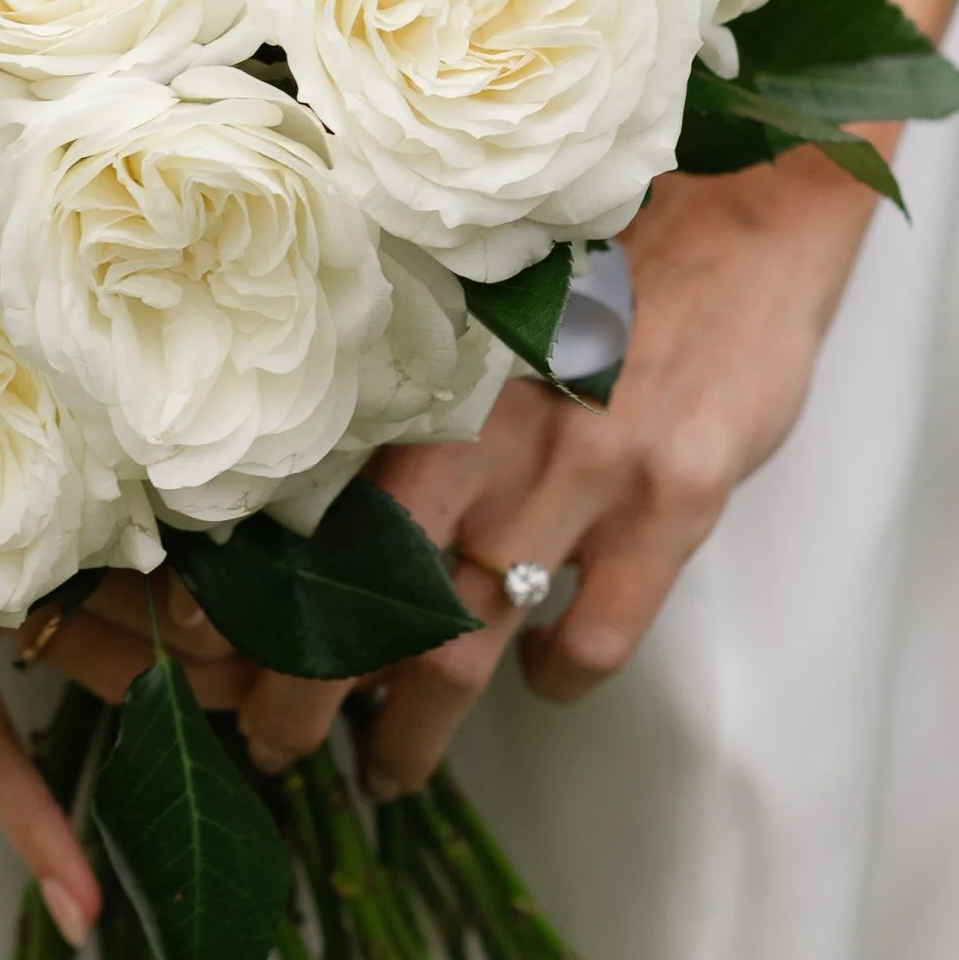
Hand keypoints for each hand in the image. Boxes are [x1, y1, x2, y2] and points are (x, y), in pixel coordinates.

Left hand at [0, 146, 879, 910]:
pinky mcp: (677, 497)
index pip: (306, 514)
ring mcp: (588, 470)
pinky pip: (599, 630)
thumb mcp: (488, 287)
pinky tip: (543, 680)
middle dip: (307, 697)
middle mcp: (489, 430)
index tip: (199, 654)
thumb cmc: (605, 229)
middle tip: (271, 748)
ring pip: (470, 637)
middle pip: (371, 602)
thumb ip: (420, 371)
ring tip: (388, 767)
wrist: (758, 193)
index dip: (248, 599)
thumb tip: (315, 447)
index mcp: (427, 375)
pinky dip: (559, 674)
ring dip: (416, 721)